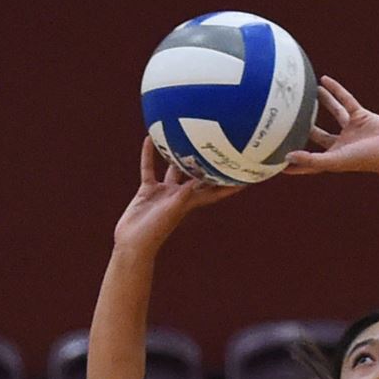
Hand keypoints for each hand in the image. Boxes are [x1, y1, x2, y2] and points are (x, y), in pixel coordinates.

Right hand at [113, 138, 239, 250]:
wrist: (133, 242)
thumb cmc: (155, 231)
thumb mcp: (172, 210)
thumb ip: (184, 195)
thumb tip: (197, 180)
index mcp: (191, 202)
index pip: (215, 192)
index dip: (230, 185)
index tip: (245, 174)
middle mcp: (180, 196)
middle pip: (198, 178)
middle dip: (208, 166)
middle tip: (218, 147)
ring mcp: (164, 192)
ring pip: (173, 170)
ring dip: (177, 156)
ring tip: (184, 137)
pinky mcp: (148, 190)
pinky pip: (149, 168)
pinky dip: (149, 155)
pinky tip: (149, 139)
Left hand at [284, 76, 378, 176]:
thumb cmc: (363, 159)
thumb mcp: (334, 160)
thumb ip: (310, 160)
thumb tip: (287, 158)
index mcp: (334, 156)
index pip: (310, 159)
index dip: (296, 160)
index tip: (278, 160)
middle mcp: (341, 142)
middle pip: (319, 135)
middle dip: (306, 128)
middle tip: (290, 119)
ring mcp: (351, 128)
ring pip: (334, 112)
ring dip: (323, 102)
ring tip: (308, 93)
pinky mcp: (360, 115)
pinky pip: (346, 100)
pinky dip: (336, 90)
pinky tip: (325, 80)